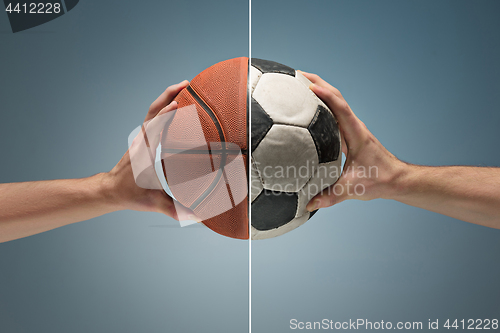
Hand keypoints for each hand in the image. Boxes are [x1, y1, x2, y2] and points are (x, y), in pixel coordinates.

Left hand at [102, 80, 195, 219]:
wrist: (109, 190)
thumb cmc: (128, 194)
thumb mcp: (151, 203)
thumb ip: (173, 210)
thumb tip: (195, 216)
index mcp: (145, 153)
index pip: (154, 128)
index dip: (165, 115)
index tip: (178, 104)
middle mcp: (142, 140)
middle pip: (153, 110)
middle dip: (169, 94)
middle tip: (187, 84)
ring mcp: (141, 137)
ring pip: (152, 109)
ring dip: (167, 95)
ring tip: (185, 86)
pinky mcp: (143, 138)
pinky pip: (154, 116)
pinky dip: (165, 105)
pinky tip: (177, 103)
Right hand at [300, 72, 404, 210]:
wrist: (397, 179)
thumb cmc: (380, 180)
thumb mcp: (354, 189)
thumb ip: (331, 196)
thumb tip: (310, 203)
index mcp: (356, 133)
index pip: (339, 107)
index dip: (324, 94)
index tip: (307, 85)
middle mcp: (354, 126)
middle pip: (336, 96)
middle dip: (317, 82)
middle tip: (296, 75)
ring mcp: (352, 128)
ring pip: (335, 102)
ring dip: (319, 90)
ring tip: (298, 85)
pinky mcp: (349, 134)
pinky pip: (334, 113)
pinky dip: (321, 105)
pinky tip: (308, 109)